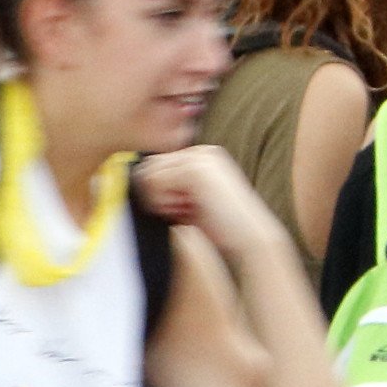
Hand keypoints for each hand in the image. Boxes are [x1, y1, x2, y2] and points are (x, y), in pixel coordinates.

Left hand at [132, 144, 285, 262]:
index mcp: (201, 156)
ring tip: (187, 209)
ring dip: (161, 199)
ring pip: (150, 175)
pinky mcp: (194, 170)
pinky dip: (164, 202)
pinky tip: (187, 210)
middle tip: (183, 210)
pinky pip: (155, 183)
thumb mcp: (190, 200)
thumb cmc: (221, 225)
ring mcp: (198, 157)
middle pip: (149, 167)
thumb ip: (169, 186)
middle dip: (157, 194)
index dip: (159, 192)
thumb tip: (137, 177)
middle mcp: (200, 151)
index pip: (155, 165)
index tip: (183, 207)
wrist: (249, 235)